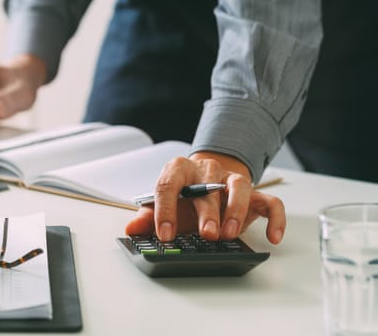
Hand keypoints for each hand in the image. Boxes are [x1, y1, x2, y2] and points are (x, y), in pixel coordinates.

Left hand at [125, 152, 285, 243]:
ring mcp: (231, 180)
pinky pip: (271, 202)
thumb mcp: (165, 205)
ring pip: (238, 186)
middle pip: (207, 187)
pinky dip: (275, 219)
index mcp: (179, 170)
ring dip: (235, 209)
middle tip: (207, 234)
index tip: (165, 234)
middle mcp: (206, 171)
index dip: (165, 209)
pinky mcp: (254, 194)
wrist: (207, 182)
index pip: (169, 184)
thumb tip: (132, 228)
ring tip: (230, 233)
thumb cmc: (185, 196)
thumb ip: (148, 216)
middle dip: (207, 212)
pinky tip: (272, 237)